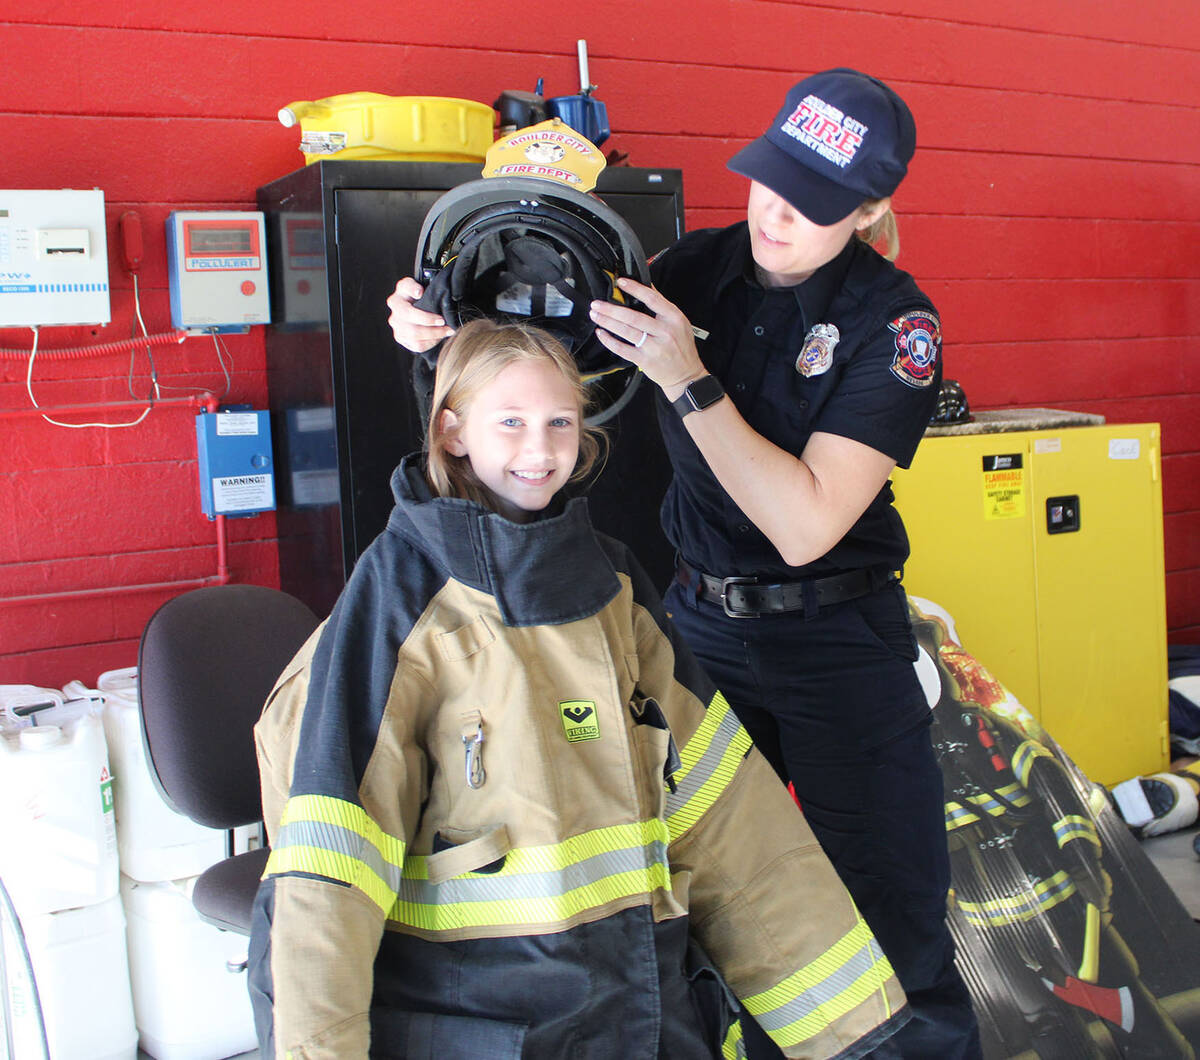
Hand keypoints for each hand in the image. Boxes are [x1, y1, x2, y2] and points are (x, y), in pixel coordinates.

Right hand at [386, 277, 454, 352]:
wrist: (419, 313)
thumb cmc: (423, 300)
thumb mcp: (422, 289)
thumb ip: (418, 287)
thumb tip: (419, 292)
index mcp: (399, 295)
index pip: (404, 288)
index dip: (412, 290)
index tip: (420, 293)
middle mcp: (395, 311)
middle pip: (408, 315)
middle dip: (428, 319)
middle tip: (443, 321)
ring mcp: (397, 327)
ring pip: (414, 334)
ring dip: (434, 333)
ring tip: (447, 331)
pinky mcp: (402, 339)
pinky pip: (417, 345)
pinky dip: (431, 342)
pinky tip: (439, 337)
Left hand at [589, 278, 706, 398]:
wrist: (686, 375)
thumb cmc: (681, 348)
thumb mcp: (679, 323)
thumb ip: (663, 306)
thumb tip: (648, 286)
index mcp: (674, 318)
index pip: (652, 299)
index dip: (635, 289)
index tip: (620, 282)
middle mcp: (664, 332)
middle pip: (633, 317)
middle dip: (611, 309)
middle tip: (597, 304)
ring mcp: (654, 347)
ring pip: (626, 331)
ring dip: (607, 322)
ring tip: (595, 315)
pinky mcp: (645, 360)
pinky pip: (623, 349)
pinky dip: (609, 341)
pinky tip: (601, 333)